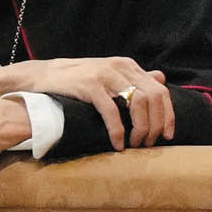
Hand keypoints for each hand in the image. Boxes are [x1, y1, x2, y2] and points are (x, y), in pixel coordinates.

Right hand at [0, 56, 172, 150]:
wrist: (44, 75)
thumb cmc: (77, 80)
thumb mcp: (109, 75)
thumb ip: (135, 78)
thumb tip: (162, 79)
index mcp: (128, 66)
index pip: (160, 90)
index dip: (168, 115)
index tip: (167, 135)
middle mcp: (121, 67)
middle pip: (154, 97)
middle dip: (156, 125)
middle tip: (149, 144)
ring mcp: (105, 75)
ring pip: (138, 103)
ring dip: (140, 129)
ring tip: (135, 145)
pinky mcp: (90, 86)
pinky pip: (112, 111)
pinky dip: (118, 130)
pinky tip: (117, 143)